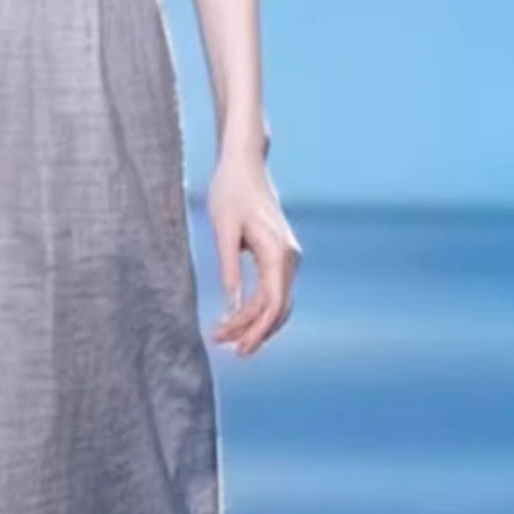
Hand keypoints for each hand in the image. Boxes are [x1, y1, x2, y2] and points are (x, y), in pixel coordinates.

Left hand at [207, 140, 300, 358]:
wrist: (244, 165)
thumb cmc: (230, 192)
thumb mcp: (223, 230)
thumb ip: (228, 267)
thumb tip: (232, 305)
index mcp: (278, 252)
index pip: (273, 303)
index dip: (257, 330)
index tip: (237, 348)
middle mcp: (289, 258)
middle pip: (278, 308)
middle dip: (254, 331)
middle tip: (226, 347)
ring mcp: (287, 258)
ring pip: (277, 302)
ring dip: (254, 322)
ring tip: (227, 338)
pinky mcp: (278, 256)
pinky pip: (272, 291)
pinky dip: (257, 308)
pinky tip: (238, 319)